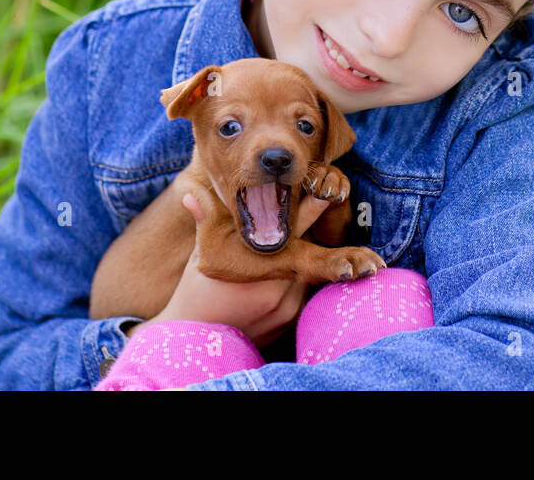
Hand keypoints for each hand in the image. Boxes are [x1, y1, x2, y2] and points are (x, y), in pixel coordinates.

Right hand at [139, 188, 334, 349]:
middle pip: (308, 253)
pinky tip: (289, 273)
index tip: (325, 194)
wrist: (197, 339)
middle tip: (342, 216)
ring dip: (305, 256)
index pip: (291, 232)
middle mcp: (279, 289)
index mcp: (259, 267)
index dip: (309, 211)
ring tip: (300, 245)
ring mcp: (287, 308)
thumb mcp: (202, 254)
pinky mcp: (290, 321)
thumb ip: (206, 220)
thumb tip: (191, 194)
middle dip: (321, 237)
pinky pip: (302, 291)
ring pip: (306, 272)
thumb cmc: (197, 292)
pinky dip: (298, 279)